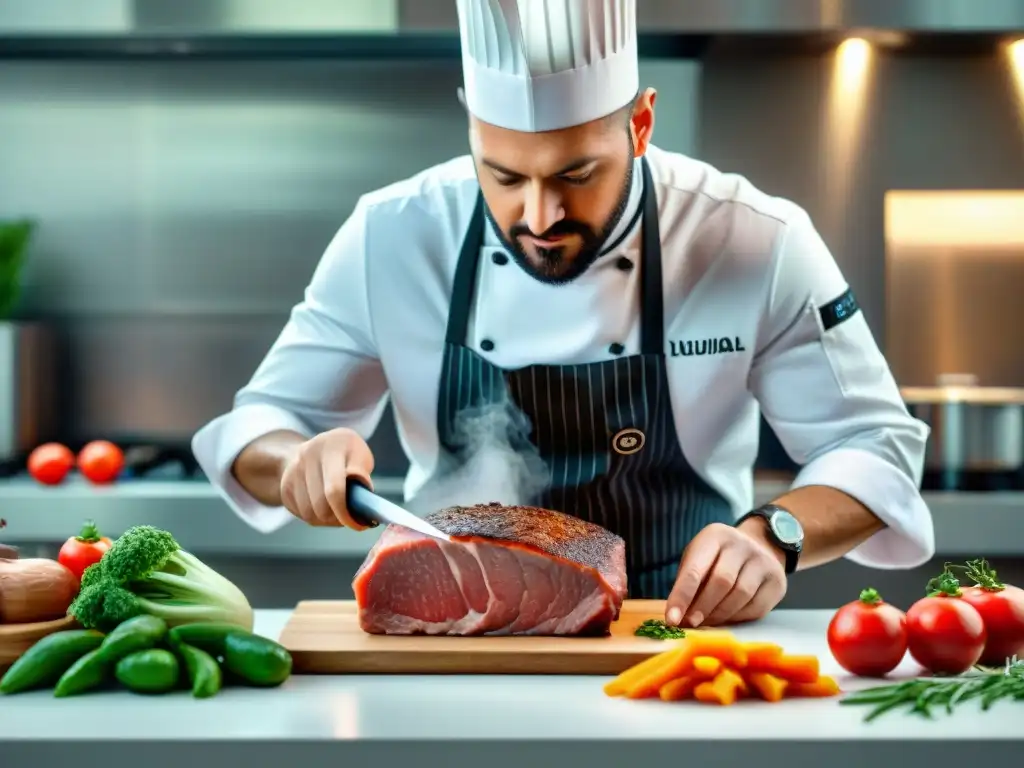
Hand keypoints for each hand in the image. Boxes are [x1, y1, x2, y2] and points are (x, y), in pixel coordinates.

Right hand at [279, 427, 375, 528]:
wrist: (317, 447)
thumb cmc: (347, 454)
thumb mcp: (361, 455)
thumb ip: (361, 475)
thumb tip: (360, 500)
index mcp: (331, 448)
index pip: (334, 489)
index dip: (344, 512)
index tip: (356, 524)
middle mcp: (307, 456)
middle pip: (319, 505)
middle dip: (336, 518)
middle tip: (349, 518)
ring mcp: (292, 471)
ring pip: (309, 513)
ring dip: (325, 520)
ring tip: (338, 512)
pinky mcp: (285, 486)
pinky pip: (300, 514)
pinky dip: (315, 517)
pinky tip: (325, 507)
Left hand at [665, 521, 786, 627]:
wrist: (760, 546)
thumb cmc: (718, 557)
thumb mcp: (698, 557)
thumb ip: (687, 581)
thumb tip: (676, 616)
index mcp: (715, 536)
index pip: (695, 569)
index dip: (682, 596)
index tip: (671, 619)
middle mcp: (741, 545)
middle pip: (721, 582)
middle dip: (702, 607)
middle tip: (689, 624)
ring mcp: (763, 561)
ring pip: (740, 595)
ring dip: (719, 615)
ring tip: (705, 622)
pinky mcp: (777, 581)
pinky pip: (756, 607)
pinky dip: (737, 617)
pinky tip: (726, 618)